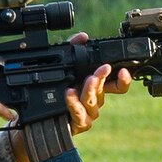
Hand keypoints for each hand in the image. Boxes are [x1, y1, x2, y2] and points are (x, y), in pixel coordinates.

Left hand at [0, 34, 131, 161]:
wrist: (38, 118)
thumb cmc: (55, 93)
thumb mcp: (63, 65)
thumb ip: (73, 49)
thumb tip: (83, 36)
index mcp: (95, 89)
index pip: (117, 86)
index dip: (124, 80)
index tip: (124, 70)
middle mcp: (94, 102)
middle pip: (104, 91)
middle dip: (103, 78)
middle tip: (103, 68)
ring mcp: (87, 115)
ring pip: (93, 103)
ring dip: (91, 90)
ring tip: (88, 79)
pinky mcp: (78, 125)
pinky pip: (79, 115)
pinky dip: (75, 103)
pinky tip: (70, 93)